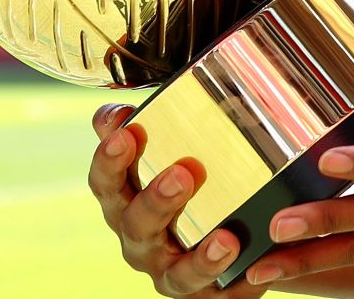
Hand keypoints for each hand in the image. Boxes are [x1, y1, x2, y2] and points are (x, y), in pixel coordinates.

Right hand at [87, 103, 264, 296]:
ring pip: (152, 245)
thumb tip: (173, 76)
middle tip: (179, 167)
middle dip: (142, 183)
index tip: (121, 119)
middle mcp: (134, 230)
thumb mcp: (200, 157)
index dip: (108, 149)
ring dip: (166, 214)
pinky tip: (228, 242)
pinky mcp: (189, 289)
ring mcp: (159, 262)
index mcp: (128, 195)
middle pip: (123, 209)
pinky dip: (208, 261)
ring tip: (192, 190)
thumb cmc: (212, 194)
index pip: (105, 172)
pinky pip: (191, 279)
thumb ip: (181, 121)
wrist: (247, 253)